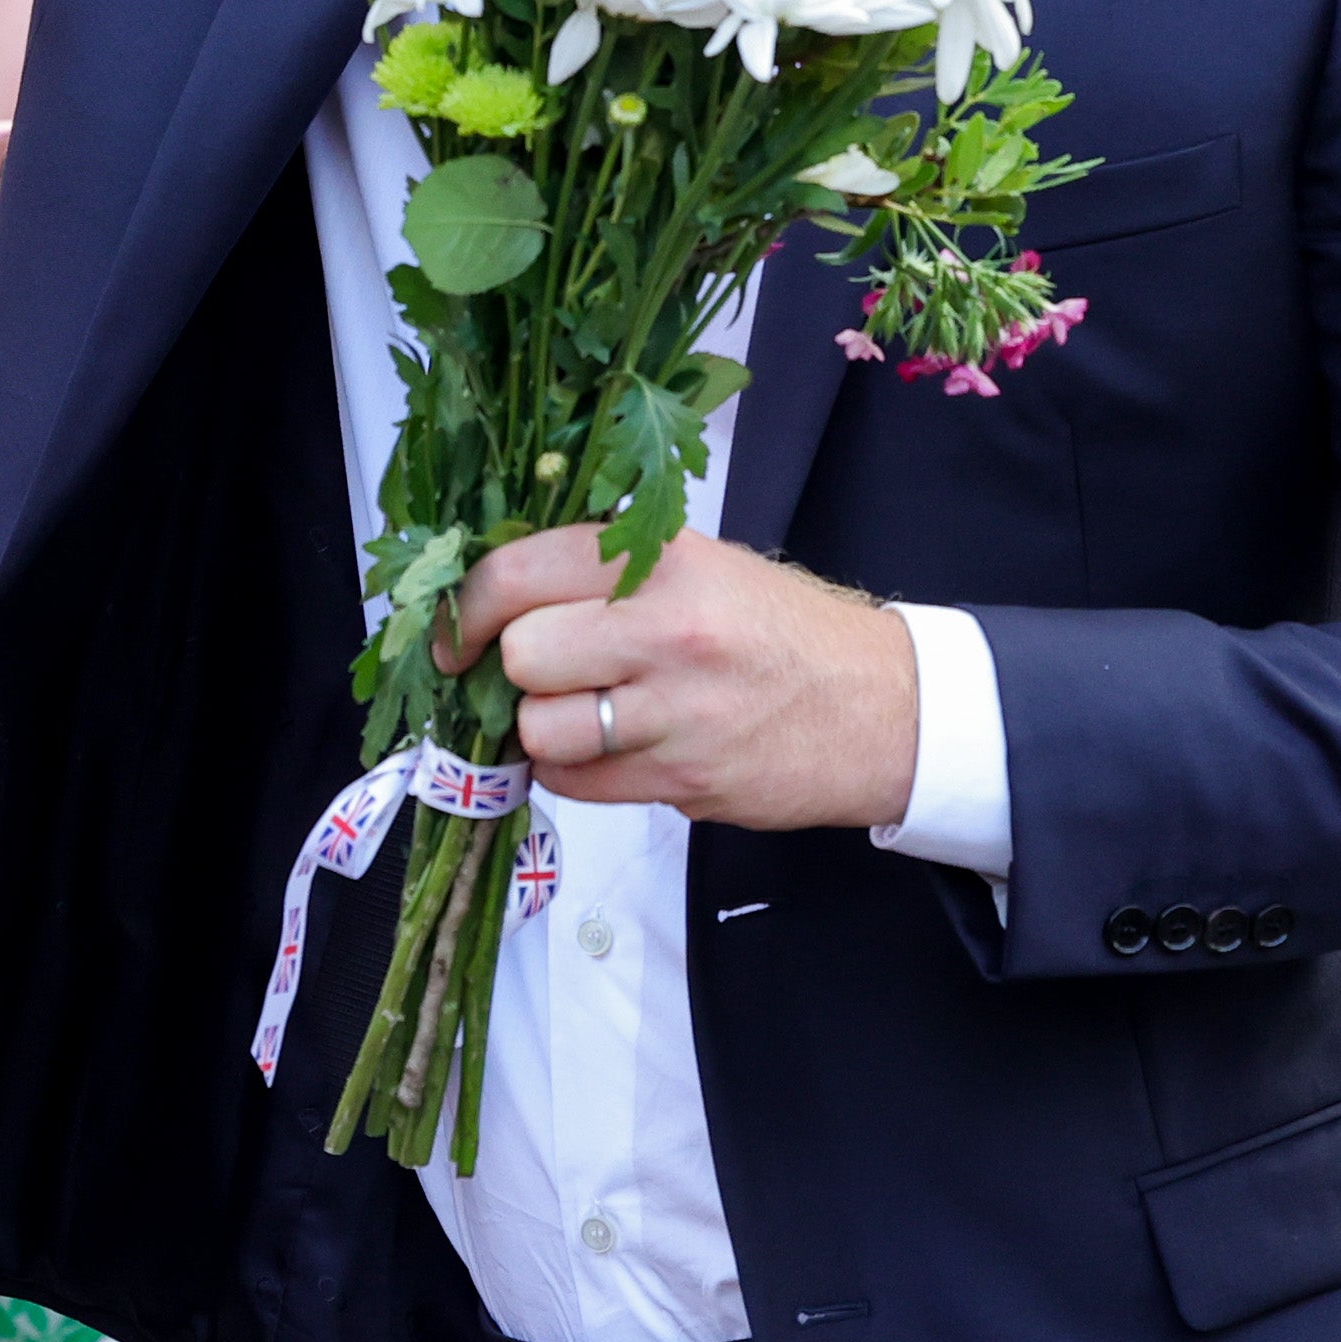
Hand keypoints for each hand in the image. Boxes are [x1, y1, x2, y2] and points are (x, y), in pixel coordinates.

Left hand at [444, 524, 921, 832]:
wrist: (881, 705)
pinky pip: (576, 784)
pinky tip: (609, 752)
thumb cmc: (780, 629)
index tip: (459, 632)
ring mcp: (675, 711)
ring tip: (583, 714)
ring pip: (541, 730)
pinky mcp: (683, 780)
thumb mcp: (699, 563)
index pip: (517, 572)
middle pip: (522, 657)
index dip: (469, 608)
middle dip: (518, 671)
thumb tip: (496, 594)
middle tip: (541, 673)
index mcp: (661, 558)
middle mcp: (664, 628)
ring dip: (544, 729)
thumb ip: (605, 568)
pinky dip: (574, 772)